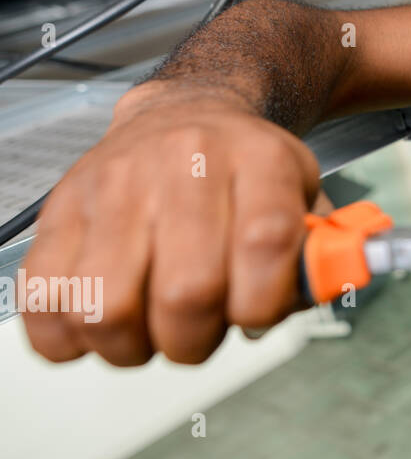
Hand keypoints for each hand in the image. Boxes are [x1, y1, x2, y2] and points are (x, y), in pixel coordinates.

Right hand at [22, 84, 319, 365]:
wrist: (185, 112)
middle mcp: (186, 163)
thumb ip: (319, 253)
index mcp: (258, 158)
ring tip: (149, 330)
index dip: (264, 303)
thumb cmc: (245, 169)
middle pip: (187, 292)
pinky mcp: (61, 208)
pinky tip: (100, 323)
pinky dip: (68, 336)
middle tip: (200, 332)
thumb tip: (310, 295)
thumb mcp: (304, 193)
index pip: (266, 243)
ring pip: (108, 308)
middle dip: (197, 339)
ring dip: (132, 346)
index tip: (257, 314)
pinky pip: (43, 300)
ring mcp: (116, 184)